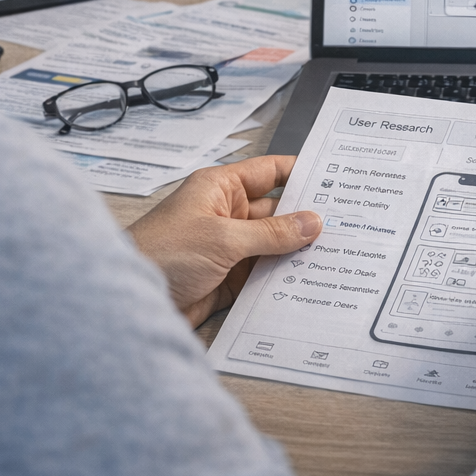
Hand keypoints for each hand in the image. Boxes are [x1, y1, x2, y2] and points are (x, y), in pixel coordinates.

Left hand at [128, 155, 321, 326]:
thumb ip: (271, 233)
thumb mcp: (223, 239)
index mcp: (220, 189)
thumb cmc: (161, 254)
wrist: (130, 302)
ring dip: (295, 253)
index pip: (269, 172)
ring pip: (272, 246)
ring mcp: (227, 248)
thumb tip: (310, 223)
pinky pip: (262, 274)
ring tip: (334, 255)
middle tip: (344, 225)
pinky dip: (281, 278)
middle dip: (304, 220)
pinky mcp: (227, 279)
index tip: (332, 177)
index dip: (300, 173)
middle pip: (275, 212)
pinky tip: (306, 282)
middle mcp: (225, 214)